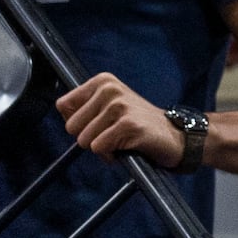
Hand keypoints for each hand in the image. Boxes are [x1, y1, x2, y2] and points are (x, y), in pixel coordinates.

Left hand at [56, 74, 185, 166]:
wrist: (175, 137)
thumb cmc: (138, 125)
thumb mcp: (109, 108)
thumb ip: (84, 109)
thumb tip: (62, 112)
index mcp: (103, 81)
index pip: (63, 105)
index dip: (78, 123)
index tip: (98, 124)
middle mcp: (109, 89)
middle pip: (71, 126)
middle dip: (89, 138)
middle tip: (113, 135)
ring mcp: (119, 106)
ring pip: (84, 140)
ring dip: (102, 149)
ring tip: (122, 141)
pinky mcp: (128, 125)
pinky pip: (99, 148)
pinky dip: (111, 155)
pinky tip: (128, 147)